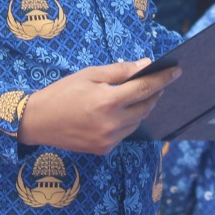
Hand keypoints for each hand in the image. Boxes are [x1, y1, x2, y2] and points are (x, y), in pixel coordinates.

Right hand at [18, 59, 180, 154]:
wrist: (37, 122)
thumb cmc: (62, 93)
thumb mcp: (89, 75)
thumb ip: (119, 71)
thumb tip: (145, 65)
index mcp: (107, 102)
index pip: (144, 88)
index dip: (163, 79)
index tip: (176, 70)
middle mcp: (111, 124)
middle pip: (146, 107)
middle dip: (155, 93)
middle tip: (158, 81)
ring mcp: (108, 140)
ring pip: (138, 122)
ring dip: (142, 108)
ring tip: (140, 95)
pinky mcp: (104, 150)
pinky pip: (125, 133)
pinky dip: (128, 121)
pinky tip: (122, 111)